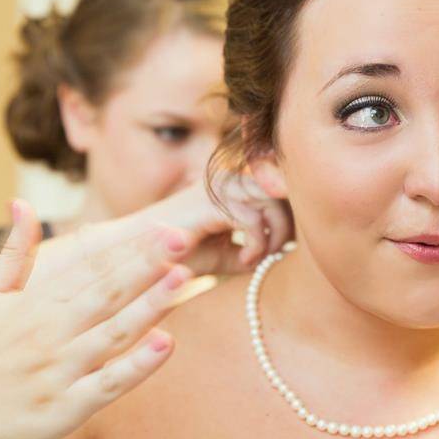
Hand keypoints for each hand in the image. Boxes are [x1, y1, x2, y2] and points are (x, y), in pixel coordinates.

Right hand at [0, 200, 194, 438]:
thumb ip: (12, 251)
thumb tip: (21, 201)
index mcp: (33, 305)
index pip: (90, 269)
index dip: (130, 248)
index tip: (164, 229)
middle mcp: (47, 334)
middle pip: (105, 293)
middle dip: (146, 263)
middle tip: (182, 237)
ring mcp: (56, 372)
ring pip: (112, 333)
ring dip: (150, 305)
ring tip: (183, 278)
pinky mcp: (62, 410)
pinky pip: (107, 385)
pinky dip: (136, 366)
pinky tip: (166, 345)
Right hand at [127, 174, 292, 275]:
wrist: (145, 257)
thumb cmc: (184, 254)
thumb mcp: (229, 251)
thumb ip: (257, 246)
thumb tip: (290, 251)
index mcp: (234, 182)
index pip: (280, 184)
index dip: (293, 213)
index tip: (287, 245)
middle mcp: (228, 177)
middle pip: (282, 188)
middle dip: (287, 225)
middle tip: (277, 253)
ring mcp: (218, 186)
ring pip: (271, 201)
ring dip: (273, 236)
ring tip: (256, 259)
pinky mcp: (210, 203)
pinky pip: (251, 219)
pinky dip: (255, 244)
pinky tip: (244, 261)